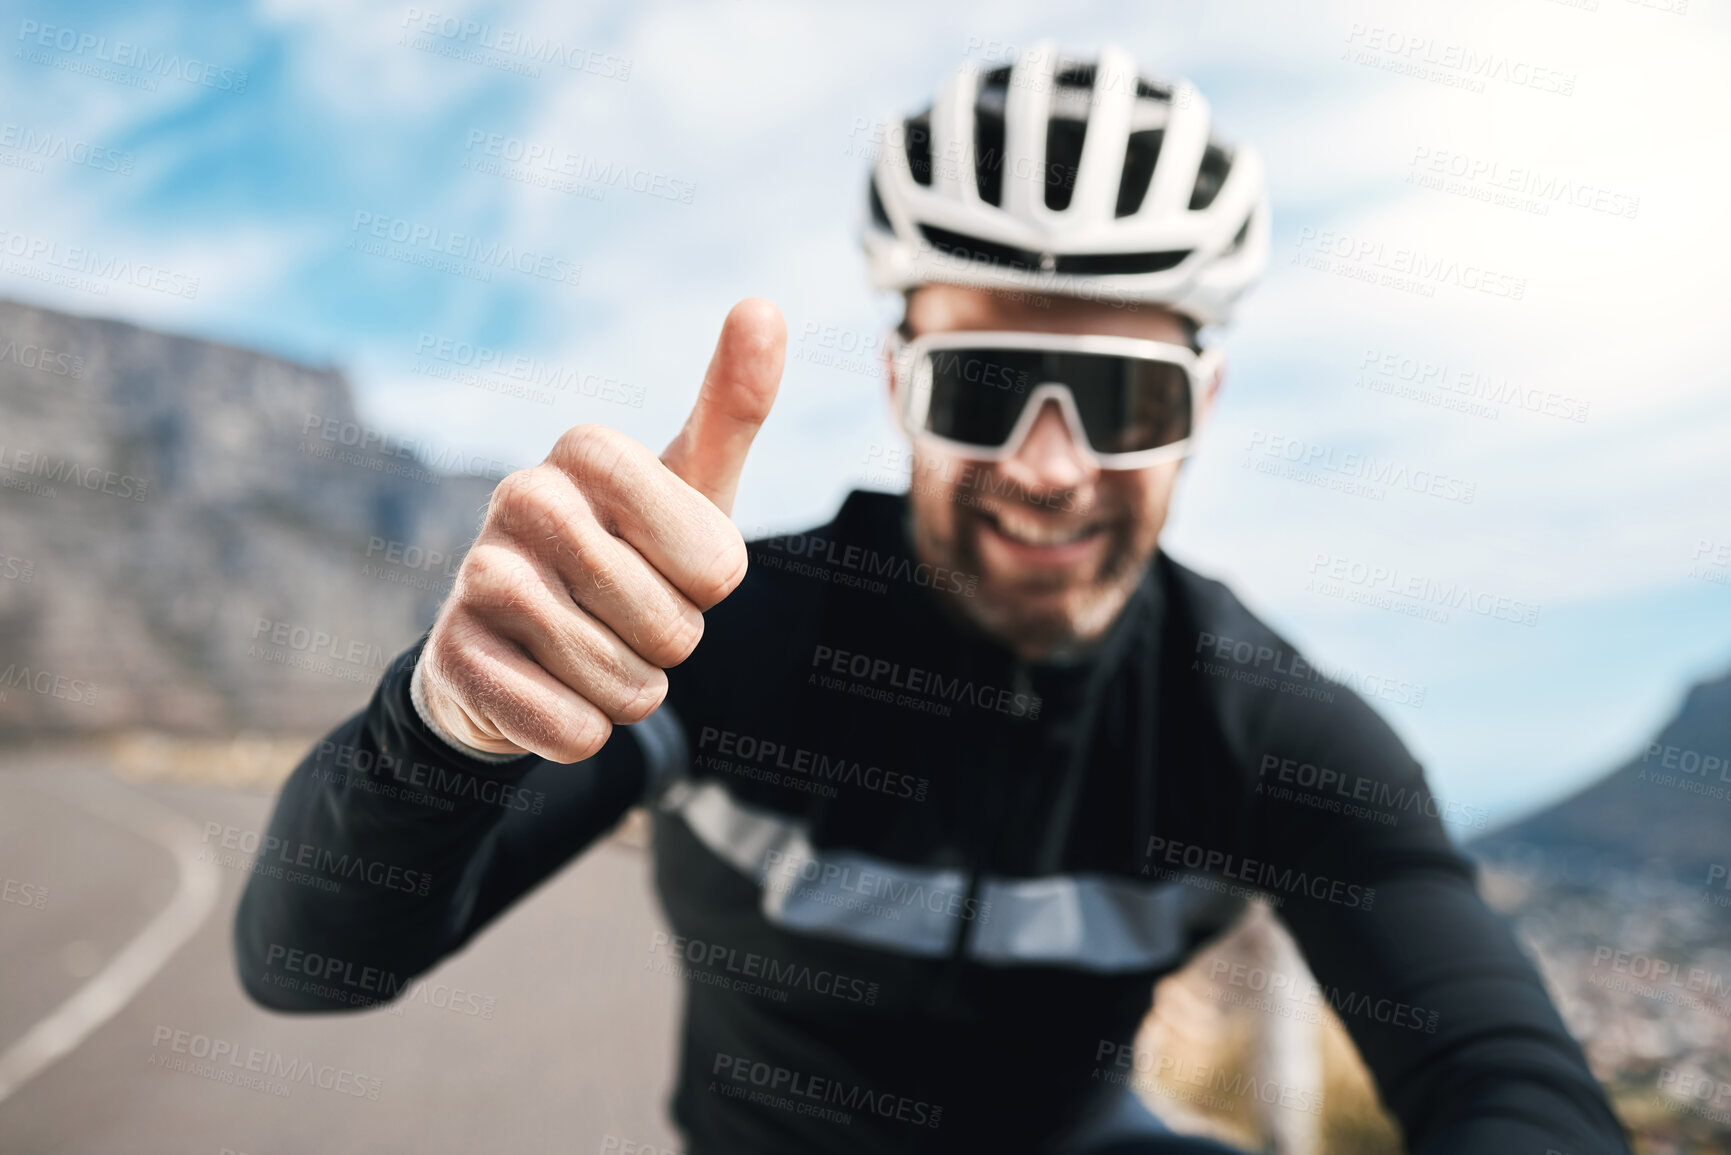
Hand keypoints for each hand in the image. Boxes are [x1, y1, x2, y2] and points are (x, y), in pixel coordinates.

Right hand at [417, 298, 785, 760]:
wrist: (516, 644)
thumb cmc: (626, 556)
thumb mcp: (689, 489)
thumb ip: (731, 409)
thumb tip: (764, 304)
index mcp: (587, 448)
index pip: (715, 566)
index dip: (708, 588)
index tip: (668, 565)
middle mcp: (521, 496)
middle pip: (673, 628)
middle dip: (671, 647)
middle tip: (629, 617)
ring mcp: (477, 576)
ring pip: (624, 684)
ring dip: (628, 692)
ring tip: (591, 652)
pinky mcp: (453, 659)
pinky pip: (570, 730)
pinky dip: (581, 732)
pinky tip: (549, 693)